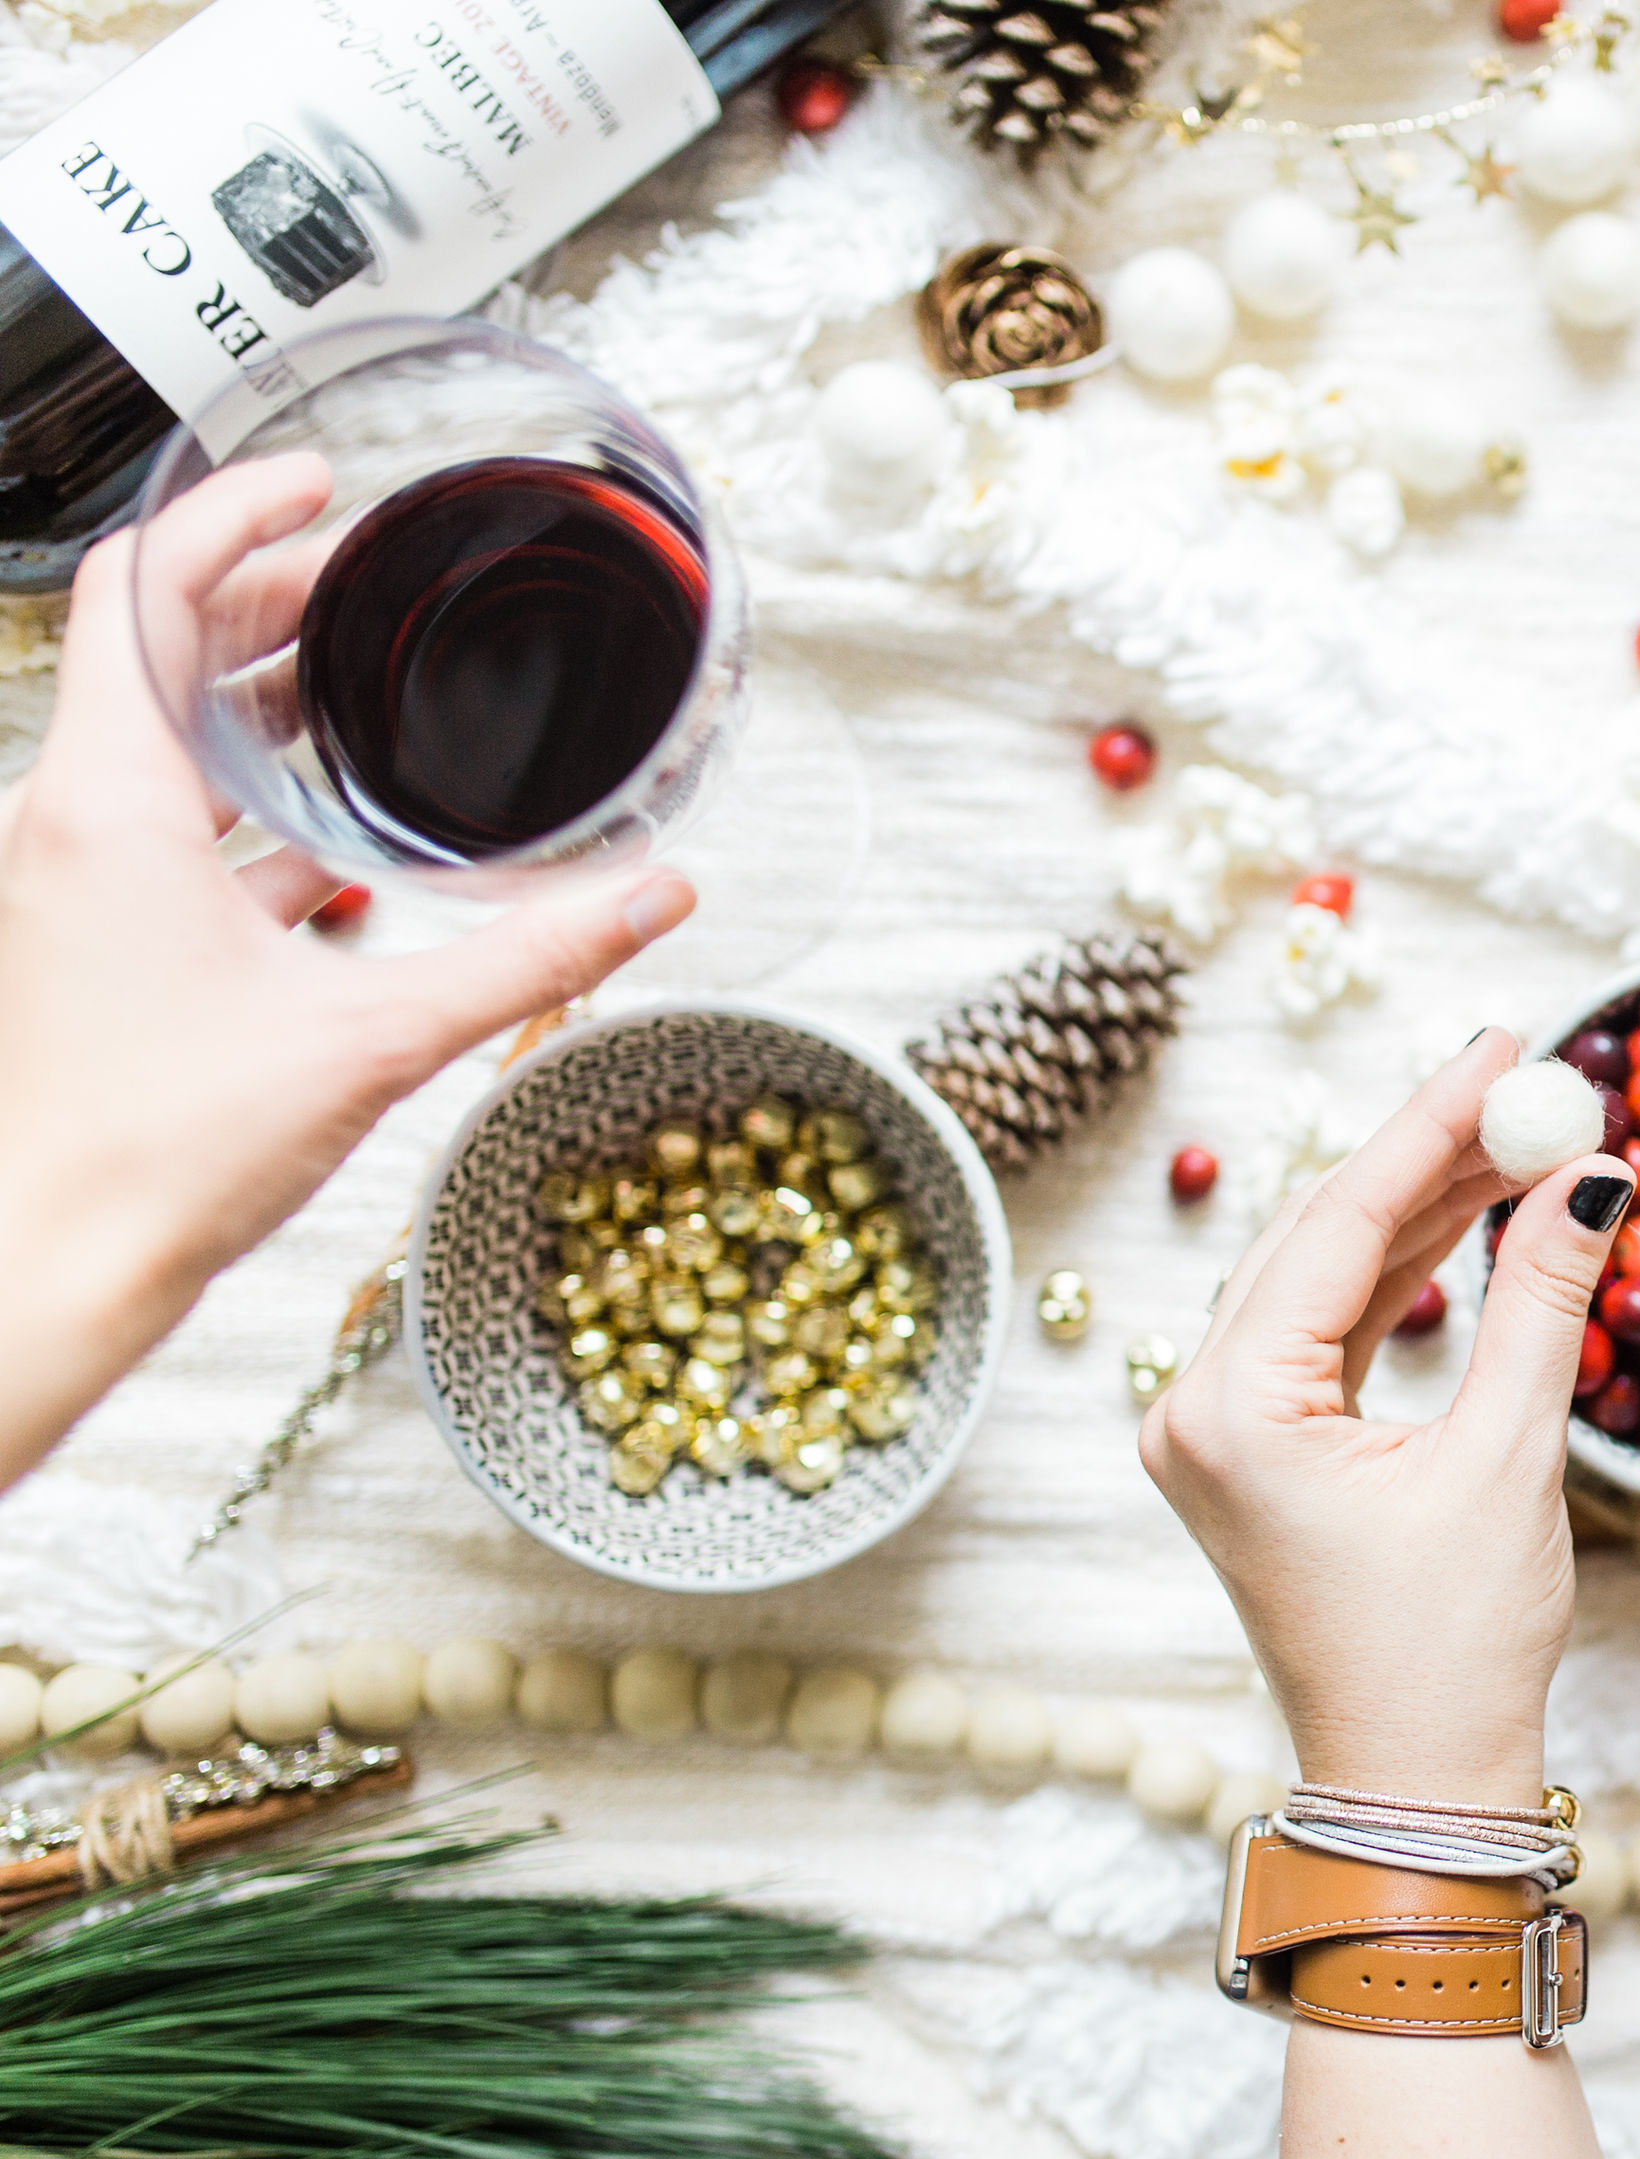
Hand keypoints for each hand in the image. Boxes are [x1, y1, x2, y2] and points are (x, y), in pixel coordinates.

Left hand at [0, 457, 694, 1490]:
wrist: (59, 1260)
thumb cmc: (158, 1151)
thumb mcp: (378, 1036)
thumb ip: (529, 957)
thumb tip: (652, 898)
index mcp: (112, 805)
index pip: (145, 590)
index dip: (231, 516)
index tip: (317, 489)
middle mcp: (74, 826)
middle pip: (155, 651)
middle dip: (261, 597)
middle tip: (363, 576)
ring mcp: (79, 882)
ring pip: (161, 740)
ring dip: (253, 696)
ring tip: (358, 684)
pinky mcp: (100, 939)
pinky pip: (171, 829)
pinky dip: (250, 803)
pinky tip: (341, 844)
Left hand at [1140, 1033, 1633, 1807]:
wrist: (1417, 1786)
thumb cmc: (1454, 1650)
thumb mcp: (1508, 1457)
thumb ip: (1541, 1299)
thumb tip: (1593, 1174)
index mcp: (1229, 1409)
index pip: (1343, 1223)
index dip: (1434, 1123)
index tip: (1507, 1047)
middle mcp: (1197, 1409)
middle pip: (1321, 1233)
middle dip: (1430, 1153)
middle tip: (1528, 1078)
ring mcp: (1220, 1432)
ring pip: (1328, 1274)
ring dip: (1425, 1208)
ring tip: (1525, 1136)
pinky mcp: (1259, 1453)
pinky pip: (1332, 1330)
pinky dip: (1406, 1274)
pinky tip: (1476, 1215)